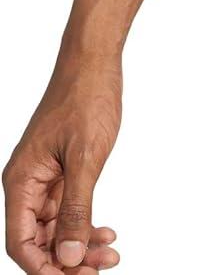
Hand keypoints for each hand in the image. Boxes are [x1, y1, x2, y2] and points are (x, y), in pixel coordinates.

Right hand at [3, 50, 121, 272]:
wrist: (95, 61)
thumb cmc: (86, 98)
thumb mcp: (86, 158)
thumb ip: (77, 209)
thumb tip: (68, 256)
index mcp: (22, 181)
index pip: (21, 242)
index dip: (43, 267)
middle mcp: (27, 183)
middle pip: (38, 240)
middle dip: (67, 259)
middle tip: (100, 269)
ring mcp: (45, 177)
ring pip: (56, 227)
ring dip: (80, 244)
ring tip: (111, 253)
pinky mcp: (62, 170)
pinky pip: (68, 209)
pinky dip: (86, 222)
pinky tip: (107, 231)